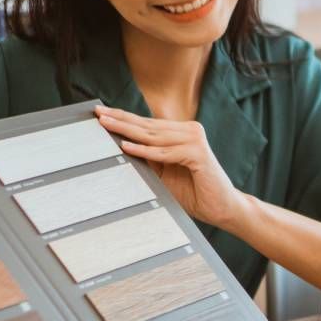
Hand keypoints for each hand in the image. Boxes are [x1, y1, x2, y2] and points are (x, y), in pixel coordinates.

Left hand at [95, 106, 243, 227]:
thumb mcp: (164, 174)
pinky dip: (145, 151)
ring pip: (153, 136)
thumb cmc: (195, 193)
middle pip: (148, 125)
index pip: (147, 123)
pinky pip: (165, 152)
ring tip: (106, 125)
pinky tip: (126, 146)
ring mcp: (195, 140)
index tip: (101, 112)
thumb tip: (119, 146)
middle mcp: (190, 131)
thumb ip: (149, 159)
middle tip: (98, 113)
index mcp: (182, 133)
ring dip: (127, 130)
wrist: (223, 209)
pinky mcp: (199, 153)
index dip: (124, 117)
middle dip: (120, 119)